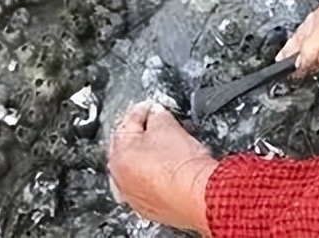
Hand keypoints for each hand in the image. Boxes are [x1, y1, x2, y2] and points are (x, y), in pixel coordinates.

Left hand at [107, 100, 216, 234]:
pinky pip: (149, 188)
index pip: (128, 124)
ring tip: (169, 150)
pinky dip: (157, 179)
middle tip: (161, 126)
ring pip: (138, 171)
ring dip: (150, 159)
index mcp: (118, 156)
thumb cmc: (182, 165)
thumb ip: (157, 115)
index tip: (153, 107)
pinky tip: (171, 172)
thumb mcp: (167, 126)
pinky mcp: (150, 210)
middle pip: (130, 150)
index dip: (144, 111)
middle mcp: (120, 181)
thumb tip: (156, 114)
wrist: (199, 195)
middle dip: (144, 136)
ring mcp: (134, 198)